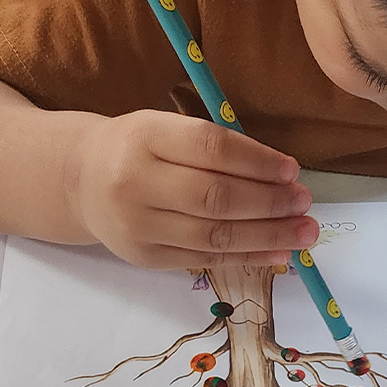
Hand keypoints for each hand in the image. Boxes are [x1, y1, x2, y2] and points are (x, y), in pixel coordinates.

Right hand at [75, 111, 317, 268]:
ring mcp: (138, 225)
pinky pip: (204, 258)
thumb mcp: (165, 127)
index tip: (291, 170)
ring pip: (214, 235)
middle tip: (304, 202)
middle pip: (215, 197)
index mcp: (145, 136)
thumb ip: (213, 146)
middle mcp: (136, 182)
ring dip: (268, 235)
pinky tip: (279, 253)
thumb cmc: (138, 148)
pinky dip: (247, 256)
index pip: (210, 149)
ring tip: (304, 231)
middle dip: (269, 202)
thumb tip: (281, 175)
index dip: (257, 162)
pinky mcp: (144, 257)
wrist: (82, 181)